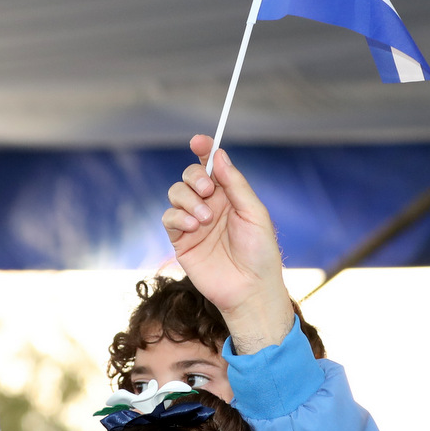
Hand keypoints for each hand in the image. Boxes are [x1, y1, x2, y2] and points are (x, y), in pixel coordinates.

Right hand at [161, 135, 295, 352]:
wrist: (250, 289)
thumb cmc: (260, 253)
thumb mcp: (254, 213)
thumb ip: (235, 184)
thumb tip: (218, 154)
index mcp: (230, 195)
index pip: (212, 165)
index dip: (204, 149)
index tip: (199, 141)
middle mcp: (210, 205)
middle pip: (190, 176)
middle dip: (195, 177)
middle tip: (208, 190)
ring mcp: (194, 222)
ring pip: (176, 193)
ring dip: (188, 200)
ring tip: (204, 219)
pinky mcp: (181, 240)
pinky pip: (169, 217)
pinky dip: (178, 217)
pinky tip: (193, 227)